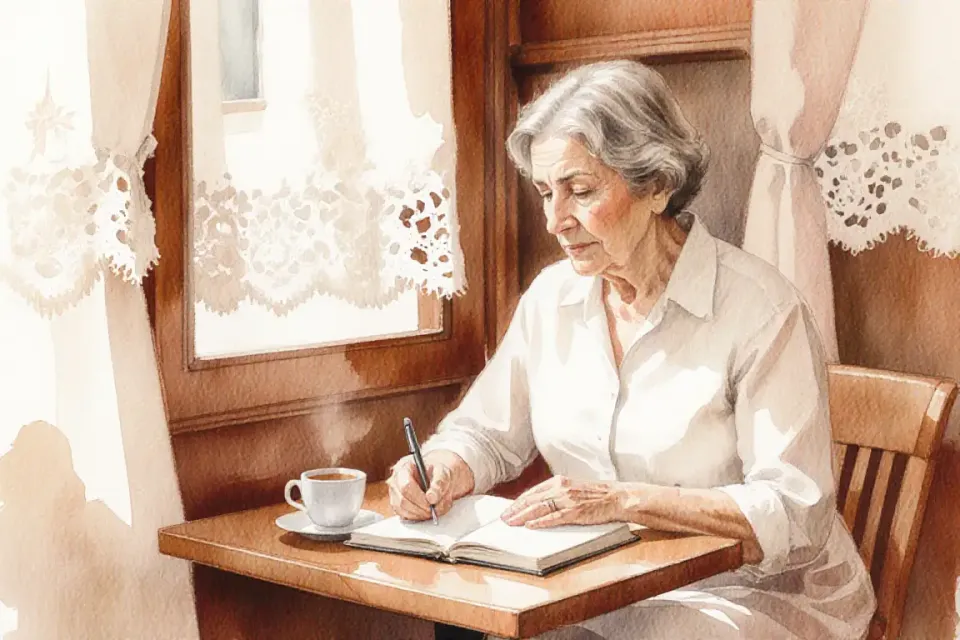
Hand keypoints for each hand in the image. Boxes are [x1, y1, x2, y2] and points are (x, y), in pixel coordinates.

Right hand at [386, 450, 473, 520]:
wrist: (437, 477)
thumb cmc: (437, 472)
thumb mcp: (443, 473)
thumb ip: (439, 484)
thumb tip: (431, 498)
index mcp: (404, 467)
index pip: (405, 486)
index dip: (419, 498)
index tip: (432, 503)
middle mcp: (395, 481)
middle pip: (402, 501)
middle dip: (421, 509)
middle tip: (435, 510)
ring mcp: (394, 494)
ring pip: (403, 511)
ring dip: (420, 514)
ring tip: (434, 510)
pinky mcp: (397, 505)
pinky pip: (404, 516)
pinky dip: (418, 517)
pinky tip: (427, 512)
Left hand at [500, 476, 623, 528]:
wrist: (618, 497)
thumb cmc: (597, 495)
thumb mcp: (573, 489)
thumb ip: (557, 494)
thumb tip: (539, 504)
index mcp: (560, 481)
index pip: (533, 492)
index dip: (518, 502)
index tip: (507, 510)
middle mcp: (561, 488)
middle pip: (532, 499)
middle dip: (515, 509)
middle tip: (503, 519)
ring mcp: (568, 500)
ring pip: (540, 507)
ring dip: (523, 516)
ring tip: (511, 523)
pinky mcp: (576, 512)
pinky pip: (555, 517)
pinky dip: (541, 521)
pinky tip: (531, 525)